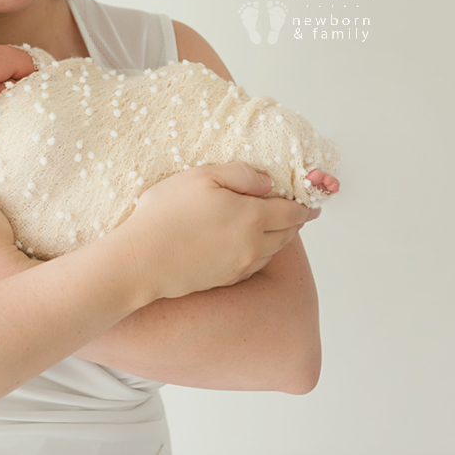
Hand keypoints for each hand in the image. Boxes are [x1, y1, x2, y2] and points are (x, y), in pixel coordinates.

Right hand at [115, 161, 317, 300]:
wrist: (142, 260)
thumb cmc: (166, 214)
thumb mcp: (201, 176)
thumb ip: (240, 174)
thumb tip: (267, 183)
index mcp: (252, 217)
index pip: (292, 211)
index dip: (304, 205)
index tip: (312, 202)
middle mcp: (253, 245)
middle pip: (287, 233)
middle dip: (294, 220)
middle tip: (296, 211)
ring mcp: (240, 265)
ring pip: (272, 251)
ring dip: (279, 237)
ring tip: (276, 226)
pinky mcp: (226, 279)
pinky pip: (256, 265)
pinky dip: (261, 253)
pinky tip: (250, 245)